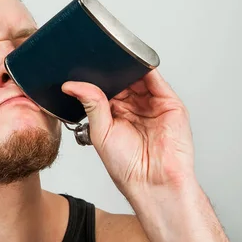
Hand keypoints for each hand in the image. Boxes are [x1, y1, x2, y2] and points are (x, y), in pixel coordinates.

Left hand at [61, 69, 195, 198]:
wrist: (152, 182)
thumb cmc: (127, 167)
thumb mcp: (100, 131)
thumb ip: (91, 104)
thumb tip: (72, 85)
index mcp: (115, 115)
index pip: (105, 88)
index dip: (95, 77)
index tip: (82, 66)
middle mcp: (134, 108)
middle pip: (123, 79)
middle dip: (111, 69)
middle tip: (97, 59)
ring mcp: (152, 104)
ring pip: (138, 75)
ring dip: (127, 65)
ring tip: (114, 58)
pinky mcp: (169, 103)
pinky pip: (156, 80)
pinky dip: (145, 68)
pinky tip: (133, 62)